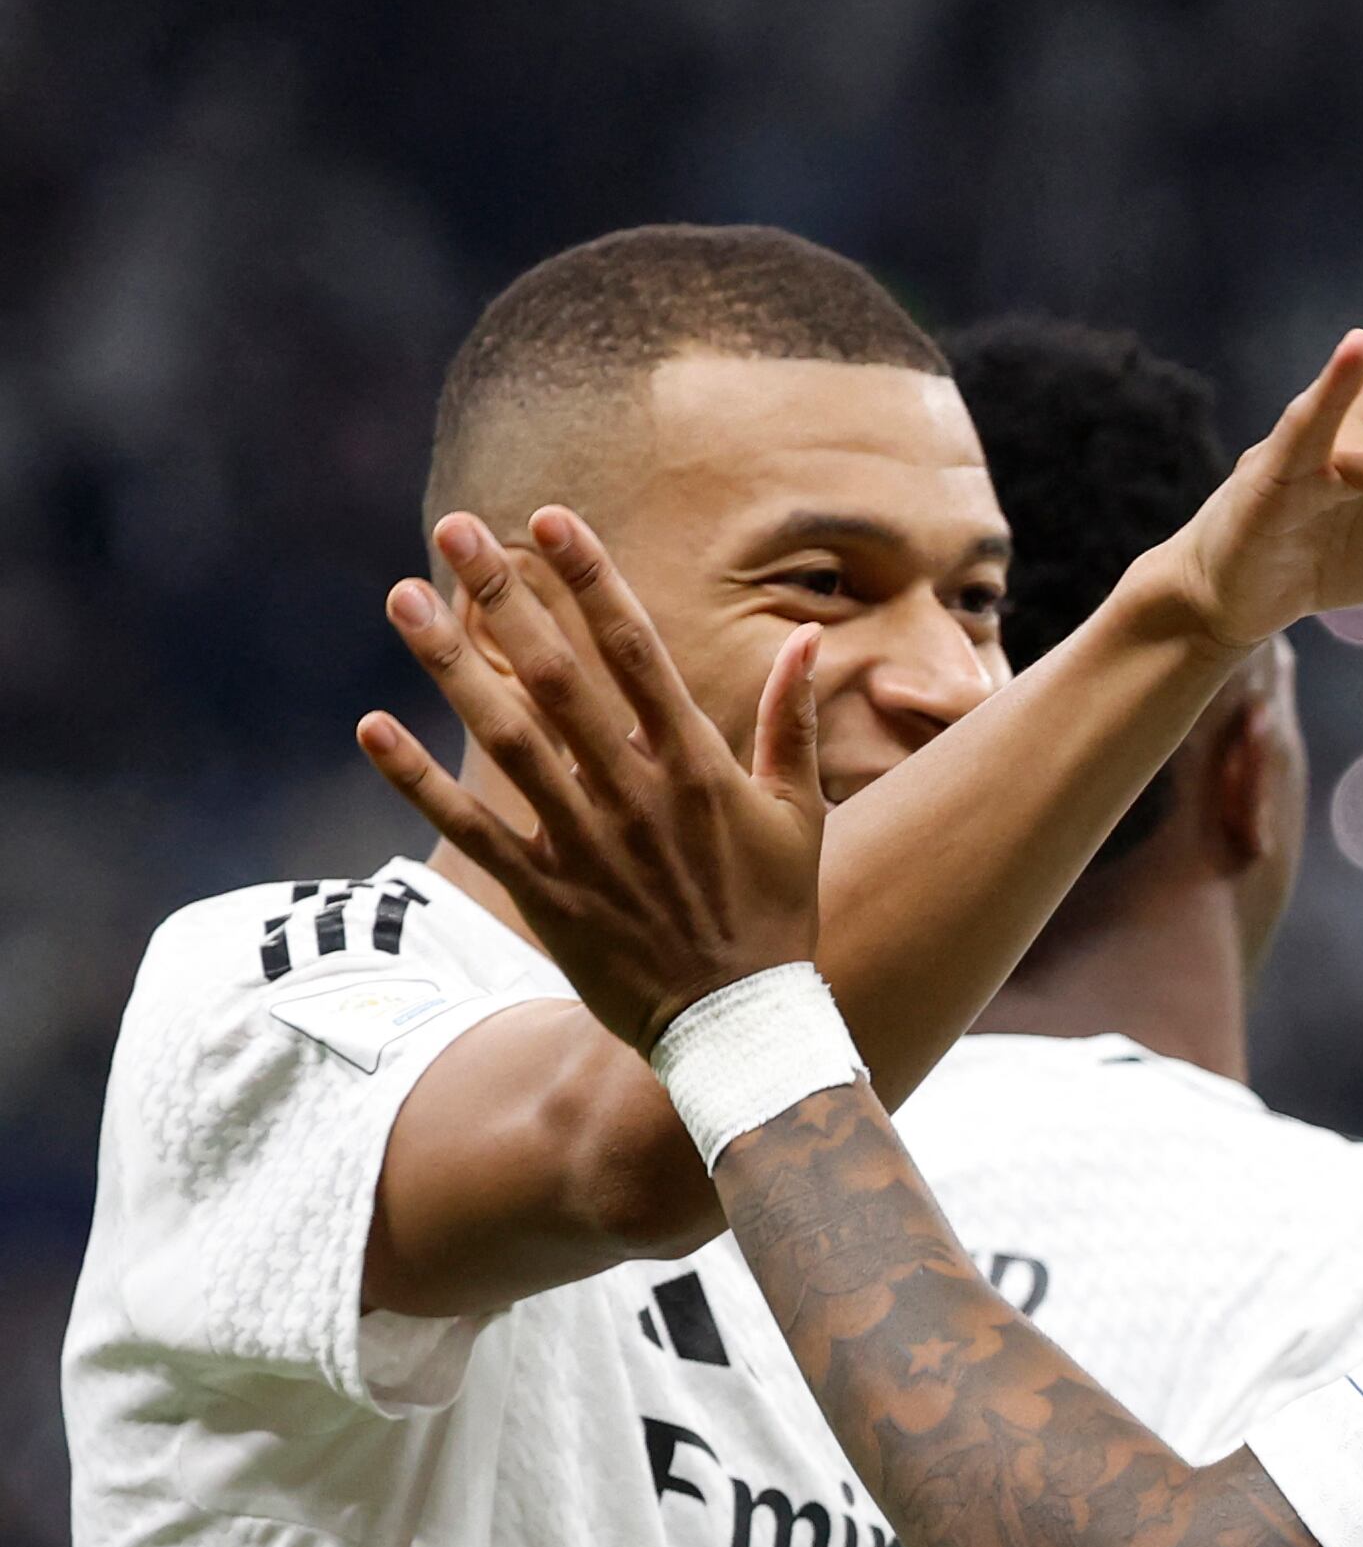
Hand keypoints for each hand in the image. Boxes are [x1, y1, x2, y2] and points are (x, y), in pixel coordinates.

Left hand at [358, 508, 823, 1051]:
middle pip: (558, 675)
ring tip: (404, 598)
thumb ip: (791, 724)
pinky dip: (419, 779)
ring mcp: (586, 844)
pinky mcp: (546, 894)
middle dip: (505, 596)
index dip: (590, 579)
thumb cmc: (773, 913)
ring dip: (451, 665)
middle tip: (454, 532)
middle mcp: (636, 795)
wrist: (739, 1027)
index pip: (636, 651)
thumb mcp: (798, 815)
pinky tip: (373, 725)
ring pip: (506, 737)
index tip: (548, 519)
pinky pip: (472, 826)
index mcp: (698, 768)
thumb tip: (804, 642)